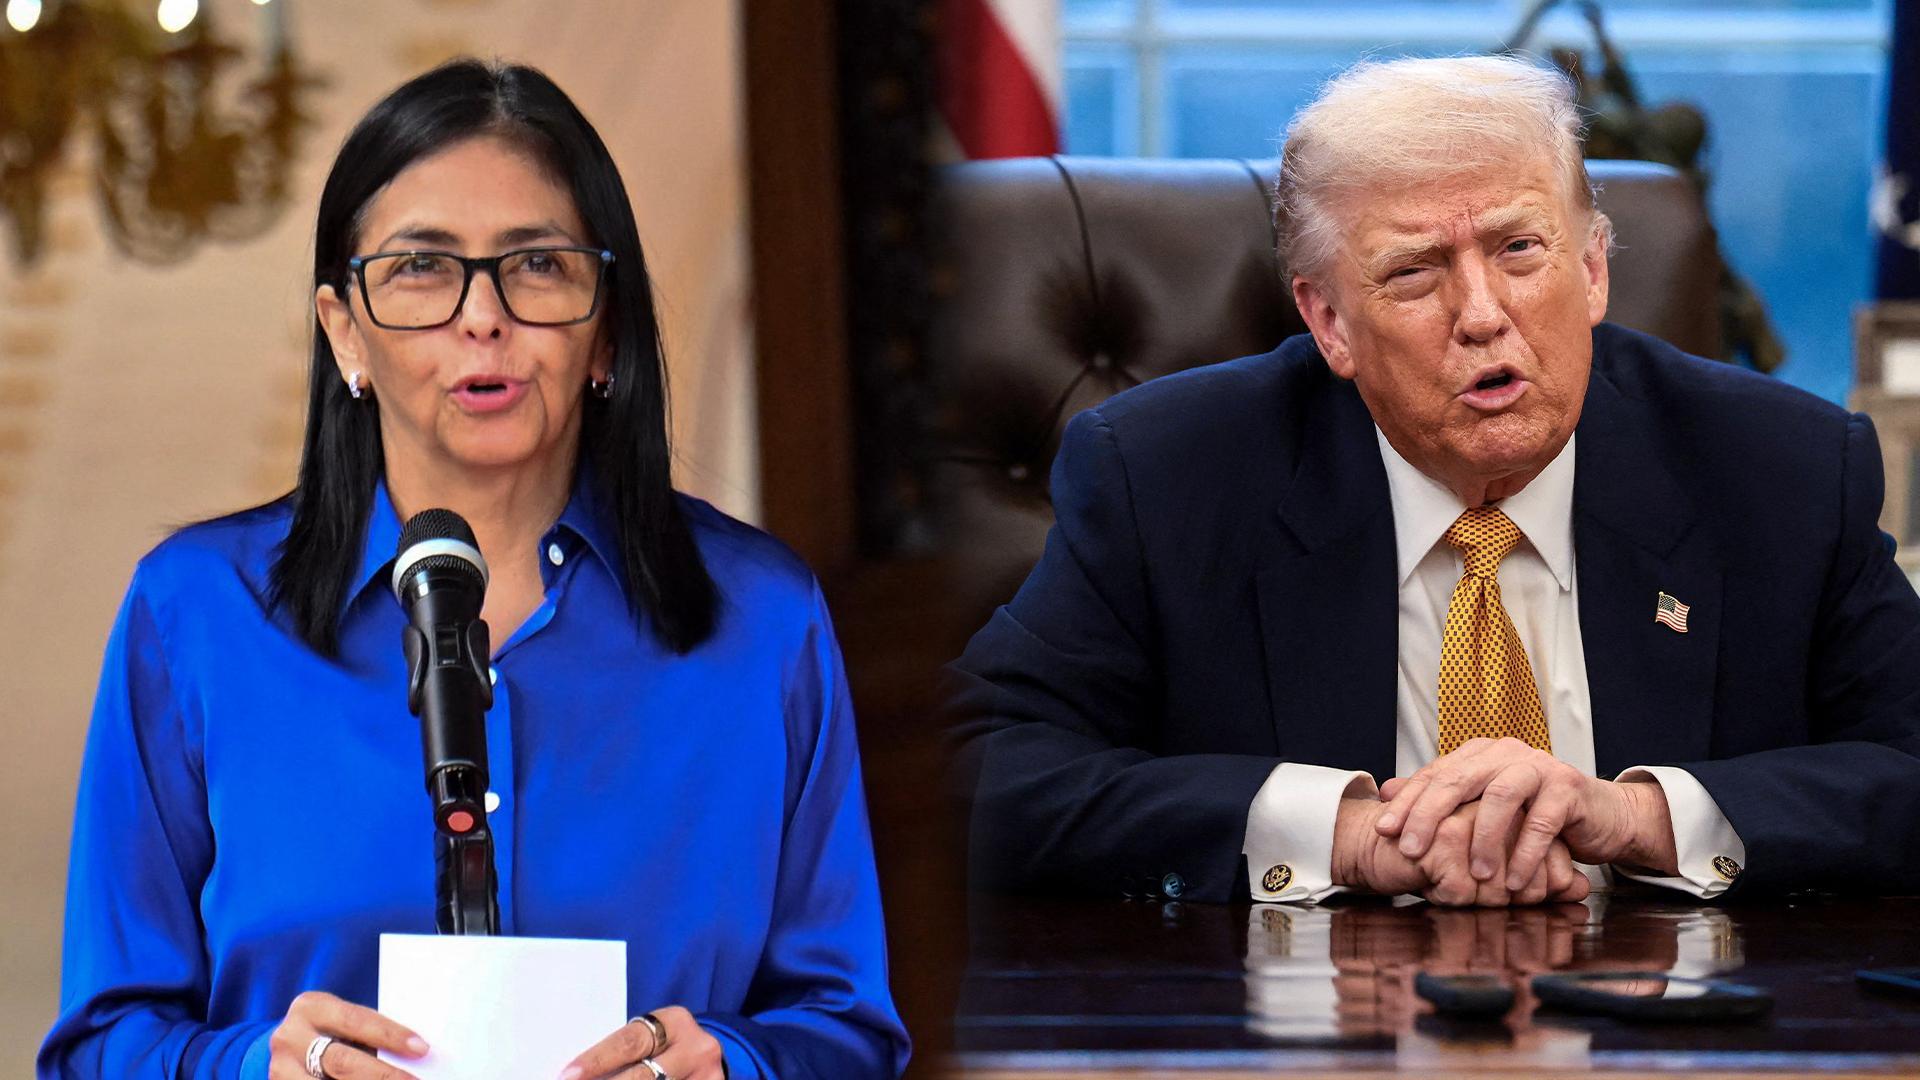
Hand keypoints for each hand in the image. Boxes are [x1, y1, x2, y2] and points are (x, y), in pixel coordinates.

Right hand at [268, 991, 426, 1079]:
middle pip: (342, 1061)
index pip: (356, 1021)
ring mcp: (280, 1069)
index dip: (390, 1035)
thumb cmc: (333, 1031)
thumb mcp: (344, 1021)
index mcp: (311, 1007)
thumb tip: (416, 1052)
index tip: (421, 1048)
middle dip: (383, 1075)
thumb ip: (371, 1033)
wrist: (290, 1048)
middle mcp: (290, 1037)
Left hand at [560, 1006, 723, 1079]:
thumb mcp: (651, 1037)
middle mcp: (696, 1049)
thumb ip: (625, 1051)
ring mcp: (707, 1077)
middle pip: (644, 1077)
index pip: (629, 1043)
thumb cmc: (664, 1046)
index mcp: (674, 1022)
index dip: (595, 1061)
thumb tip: (579, 1073)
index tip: (567, 1075)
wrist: (705, 1057)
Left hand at [1374, 738, 1672, 889]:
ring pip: (1499, 797)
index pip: (1435, 775)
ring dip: (1484, 840)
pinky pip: (1541, 821)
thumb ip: (1438, 797)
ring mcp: (1538, 767)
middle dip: (1430, 817)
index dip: (1407, 802)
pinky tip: (1514, 882)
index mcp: (1479, 754)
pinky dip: (1525, 853)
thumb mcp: (1481, 806)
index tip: (1383, 831)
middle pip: (1458, 781)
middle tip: (1412, 852)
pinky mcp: (1568, 787)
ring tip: (1474, 874)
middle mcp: (1505, 753)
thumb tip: (1384, 790)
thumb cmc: (1533, 813)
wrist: (1599, 815)